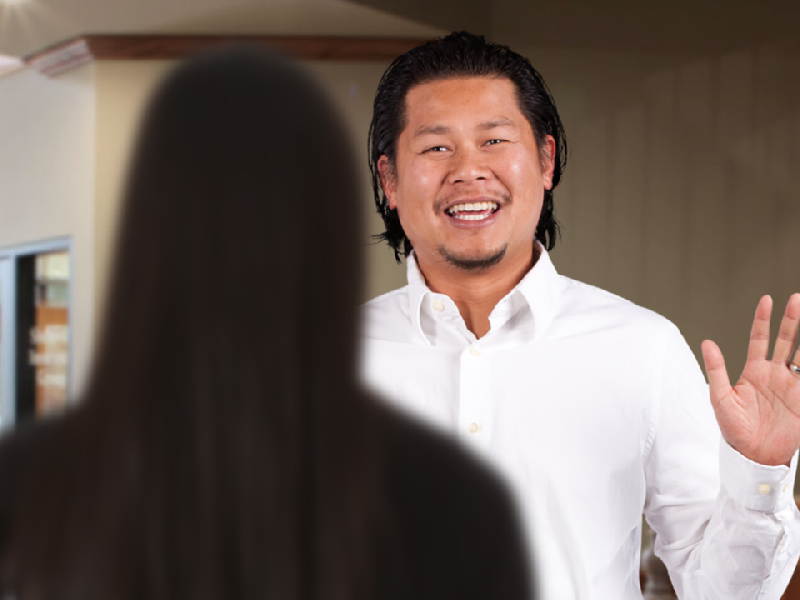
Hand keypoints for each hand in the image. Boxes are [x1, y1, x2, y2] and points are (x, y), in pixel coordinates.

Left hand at [701, 294, 799, 465]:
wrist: (753, 455)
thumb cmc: (733, 428)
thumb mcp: (720, 397)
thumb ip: (716, 369)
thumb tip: (707, 342)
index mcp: (753, 371)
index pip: (759, 339)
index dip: (762, 320)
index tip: (766, 300)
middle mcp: (774, 374)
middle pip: (785, 341)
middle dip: (792, 320)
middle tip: (797, 299)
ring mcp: (791, 385)